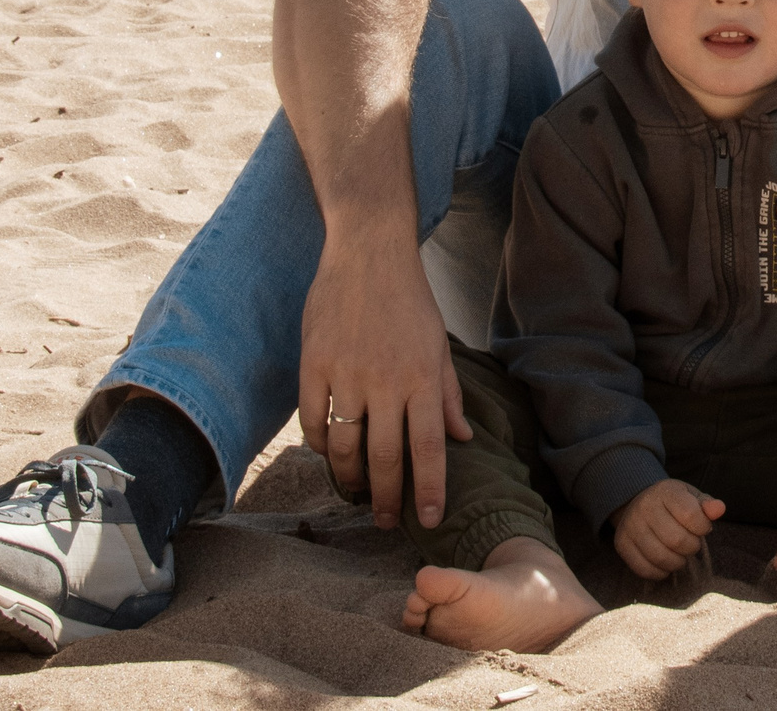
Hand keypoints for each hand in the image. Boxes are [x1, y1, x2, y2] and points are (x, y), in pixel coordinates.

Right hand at [297, 238, 471, 528]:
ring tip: (356, 492)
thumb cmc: (410, 301)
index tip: (429, 521)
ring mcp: (346, 375)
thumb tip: (463, 439)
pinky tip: (329, 454)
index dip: (429, 490)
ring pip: (345, 447)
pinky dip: (320, 445)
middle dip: (386, 498)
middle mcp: (386, 382)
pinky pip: (314, 421)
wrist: (369, 254)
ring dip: (349, 479)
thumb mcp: (438, 345)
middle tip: (386, 522)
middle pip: (384, 457)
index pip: (429, 449)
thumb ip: (449, 395)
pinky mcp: (314, 365)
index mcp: (423, 378)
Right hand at [614, 479, 724, 579]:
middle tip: (692, 543)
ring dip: (678, 562)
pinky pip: (644, 569)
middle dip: (691, 547)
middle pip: (677, 540)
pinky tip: (666, 564)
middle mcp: (644, 507)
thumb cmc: (672, 504)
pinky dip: (661, 572)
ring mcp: (630, 526)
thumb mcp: (691, 498)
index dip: (703, 527)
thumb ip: (707, 505)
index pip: (691, 516)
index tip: (702, 527)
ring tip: (681, 555)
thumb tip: (719, 509)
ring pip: (661, 557)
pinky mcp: (622, 544)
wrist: (639, 503)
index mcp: (665, 491)